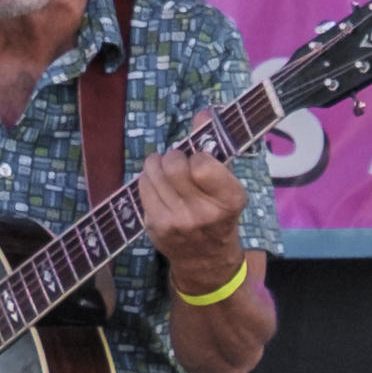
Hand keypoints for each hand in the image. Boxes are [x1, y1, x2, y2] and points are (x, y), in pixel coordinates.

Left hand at [133, 141, 249, 298]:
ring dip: (158, 164)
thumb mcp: (228, 184)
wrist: (206, 259)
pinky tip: (157, 184)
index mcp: (229, 200)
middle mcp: (203, 213)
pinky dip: (148, 178)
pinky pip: (142, 186)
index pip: (203, 164)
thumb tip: (203, 113)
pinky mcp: (155, 225)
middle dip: (174, 156)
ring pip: (154, 172)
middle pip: (174, 165)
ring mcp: (176, 221)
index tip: (200, 162)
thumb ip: (216, 148)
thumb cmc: (219, 214)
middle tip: (179, 162)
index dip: (198, 156)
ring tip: (166, 170)